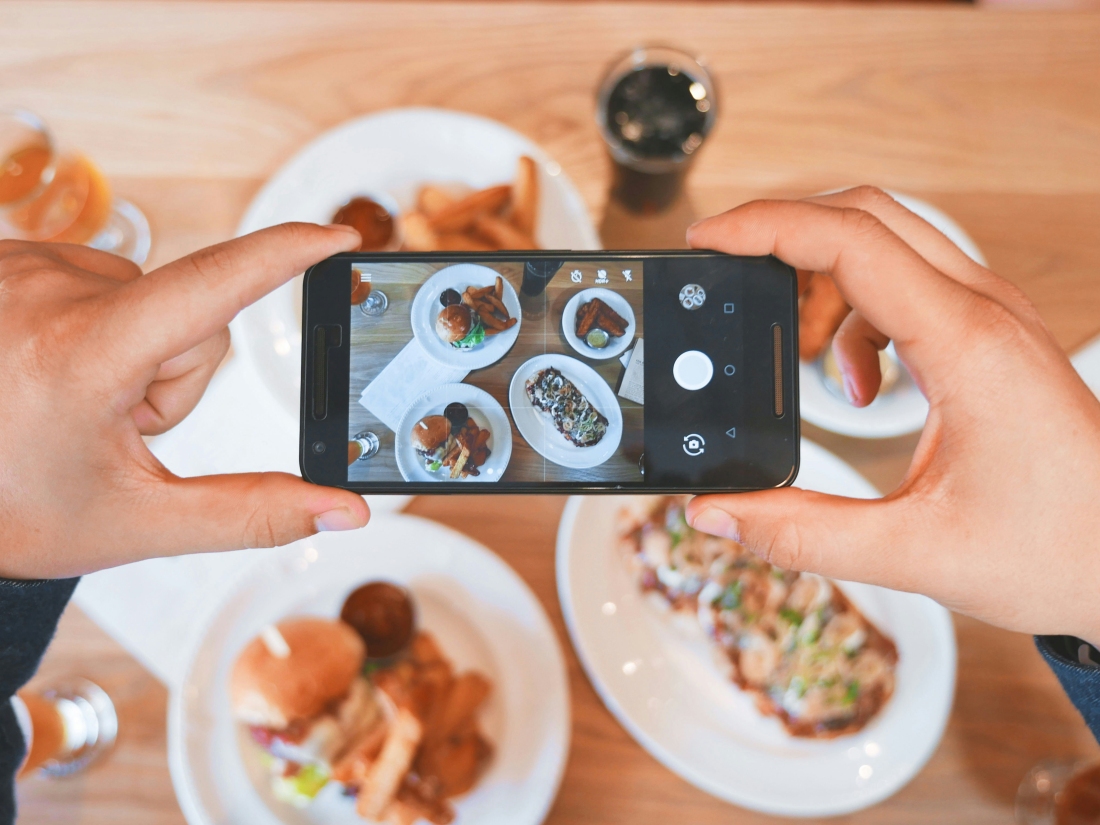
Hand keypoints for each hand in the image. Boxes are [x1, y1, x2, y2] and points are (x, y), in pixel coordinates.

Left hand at [0, 223, 368, 578]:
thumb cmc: (15, 511)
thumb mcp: (139, 521)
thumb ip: (254, 513)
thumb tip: (343, 512)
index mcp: (80, 356)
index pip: (212, 285)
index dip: (286, 255)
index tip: (339, 237)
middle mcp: (43, 291)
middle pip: (191, 312)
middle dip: (178, 372)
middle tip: (115, 425)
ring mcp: (17, 267)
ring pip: (149, 296)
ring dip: (137, 350)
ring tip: (75, 399)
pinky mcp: (6, 259)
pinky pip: (100, 281)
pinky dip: (99, 326)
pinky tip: (52, 368)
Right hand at [686, 187, 1099, 645]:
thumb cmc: (1062, 550)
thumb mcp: (916, 553)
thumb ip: (802, 532)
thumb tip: (716, 512)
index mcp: (966, 345)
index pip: (850, 241)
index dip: (766, 228)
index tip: (708, 240)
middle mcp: (982, 312)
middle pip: (866, 216)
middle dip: (783, 233)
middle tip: (727, 271)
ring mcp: (990, 318)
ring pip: (887, 244)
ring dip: (822, 279)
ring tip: (795, 351)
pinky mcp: (989, 337)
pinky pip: (907, 285)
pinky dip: (857, 315)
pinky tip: (858, 383)